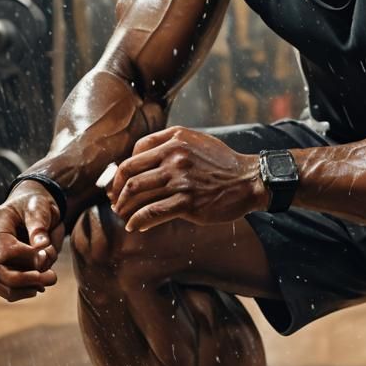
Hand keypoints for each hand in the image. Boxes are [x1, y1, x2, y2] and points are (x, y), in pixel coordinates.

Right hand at [0, 182, 63, 301]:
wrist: (30, 207)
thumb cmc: (37, 205)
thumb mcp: (42, 208)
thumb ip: (41, 228)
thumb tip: (42, 251)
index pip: (1, 253)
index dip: (26, 261)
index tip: (47, 256)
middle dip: (25, 280)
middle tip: (51, 278)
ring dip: (22, 289)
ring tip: (46, 282)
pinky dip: (17, 290)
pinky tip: (36, 286)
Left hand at [108, 126, 266, 231]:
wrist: (249, 180)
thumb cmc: (223, 163)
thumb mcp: (198, 142)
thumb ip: (172, 145)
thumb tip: (142, 160)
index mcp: (176, 139)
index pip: (136, 152)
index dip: (124, 169)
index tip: (122, 182)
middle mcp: (174, 156)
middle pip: (130, 172)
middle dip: (117, 189)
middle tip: (116, 201)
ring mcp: (180, 179)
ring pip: (137, 192)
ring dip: (124, 207)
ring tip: (123, 214)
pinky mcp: (187, 202)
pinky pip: (152, 212)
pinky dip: (138, 221)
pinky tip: (134, 226)